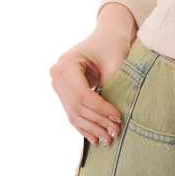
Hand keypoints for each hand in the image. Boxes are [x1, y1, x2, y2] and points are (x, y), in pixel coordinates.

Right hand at [49, 30, 129, 146]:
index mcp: (67, 63)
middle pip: (76, 106)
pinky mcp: (63, 92)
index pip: (82, 94)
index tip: (117, 117)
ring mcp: (58, 84)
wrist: (107, 36)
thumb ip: (111, 86)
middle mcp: (57, 74)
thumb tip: (112, 118)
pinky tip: (96, 138)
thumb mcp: (114, 63)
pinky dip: (85, 127)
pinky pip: (72, 113)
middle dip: (97, 121)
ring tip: (108, 139)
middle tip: (115, 132)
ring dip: (92, 128)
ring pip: (74, 113)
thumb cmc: (112, 46)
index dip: (100, 109)